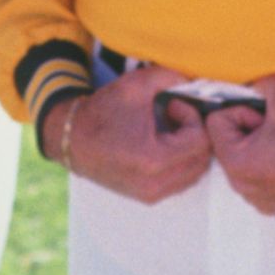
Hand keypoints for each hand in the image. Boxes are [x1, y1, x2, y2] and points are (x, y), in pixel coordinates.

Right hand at [62, 64, 212, 205]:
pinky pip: (181, 182)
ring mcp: (152, 194)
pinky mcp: (148, 197)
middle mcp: (155, 183)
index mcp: (154, 159)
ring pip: (195, 173)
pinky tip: (164, 146)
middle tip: (175, 116)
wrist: (72, 139)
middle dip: (195, 133)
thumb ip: (172, 76)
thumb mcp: (137, 84)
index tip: (173, 105)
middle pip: (202, 160)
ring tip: (170, 131)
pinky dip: (181, 163)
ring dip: (191, 149)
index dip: (192, 117)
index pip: (200, 141)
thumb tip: (194, 82)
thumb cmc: (102, 113)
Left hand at [207, 77, 274, 214]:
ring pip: (243, 160)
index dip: (242, 111)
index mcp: (236, 161)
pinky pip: (257, 178)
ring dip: (258, 147)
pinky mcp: (270, 205)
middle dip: (248, 129)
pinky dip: (268, 166)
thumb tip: (256, 83)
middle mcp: (240, 185)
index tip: (265, 117)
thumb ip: (263, 83)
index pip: (216, 122)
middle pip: (228, 142)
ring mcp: (255, 198)